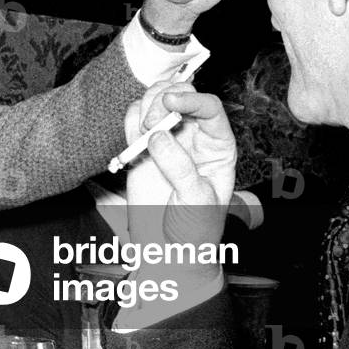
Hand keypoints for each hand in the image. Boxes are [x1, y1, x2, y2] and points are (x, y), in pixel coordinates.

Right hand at [124, 86, 235, 286]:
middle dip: (163, 102)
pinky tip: (133, 140)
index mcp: (218, 146)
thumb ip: (180, 168)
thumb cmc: (194, 230)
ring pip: (155, 101)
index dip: (191, 100)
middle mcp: (193, 137)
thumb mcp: (196, 201)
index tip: (170, 104)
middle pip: (180, 96)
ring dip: (145, 107)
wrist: (168, 252)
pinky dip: (130, 119)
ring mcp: (166, 140)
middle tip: (151, 125)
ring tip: (142, 133)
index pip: (209, 108)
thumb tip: (158, 138)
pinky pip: (133, 119)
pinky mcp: (141, 148)